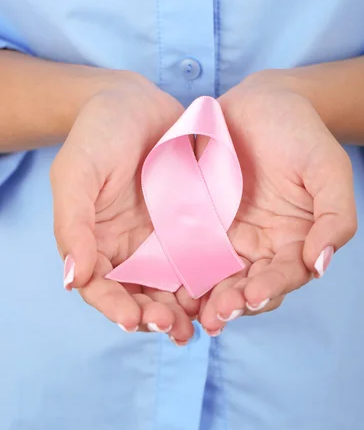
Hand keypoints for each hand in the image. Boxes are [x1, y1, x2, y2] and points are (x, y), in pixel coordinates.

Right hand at [51, 73, 197, 343]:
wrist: (135, 101)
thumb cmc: (97, 133)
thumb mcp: (77, 173)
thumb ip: (73, 224)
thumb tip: (72, 280)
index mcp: (96, 241)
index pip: (102, 288)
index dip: (115, 309)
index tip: (133, 321)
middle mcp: (130, 246)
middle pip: (141, 295)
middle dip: (156, 317)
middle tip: (175, 328)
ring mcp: (163, 236)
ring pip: (175, 284)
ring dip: (186, 308)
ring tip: (202, 323)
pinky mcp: (192, 223)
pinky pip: (203, 255)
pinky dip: (211, 277)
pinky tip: (225, 288)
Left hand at [198, 72, 356, 333]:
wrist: (263, 101)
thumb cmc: (302, 133)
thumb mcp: (328, 169)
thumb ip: (335, 217)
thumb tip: (321, 264)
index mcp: (294, 240)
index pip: (283, 276)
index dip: (270, 288)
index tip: (253, 296)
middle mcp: (259, 245)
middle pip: (245, 285)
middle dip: (231, 304)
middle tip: (216, 315)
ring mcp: (226, 234)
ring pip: (213, 275)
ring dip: (202, 296)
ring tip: (188, 308)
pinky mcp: (197, 219)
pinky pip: (186, 247)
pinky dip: (178, 267)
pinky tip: (166, 279)